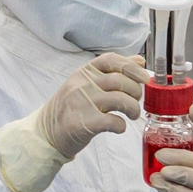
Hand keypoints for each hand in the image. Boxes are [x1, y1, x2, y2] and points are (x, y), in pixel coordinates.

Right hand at [31, 52, 145, 160]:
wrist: (47, 132)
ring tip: (132, 115)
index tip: (144, 78)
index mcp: (84, 72)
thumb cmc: (72, 107)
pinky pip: (115, 121)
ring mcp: (83, 102)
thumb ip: (112, 71)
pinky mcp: (85, 122)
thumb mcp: (87, 83)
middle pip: (121, 81)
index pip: (111, 60)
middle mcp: (82, 84)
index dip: (132, 67)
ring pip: (122, 100)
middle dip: (136, 93)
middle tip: (135, 103)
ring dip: (133, 109)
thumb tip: (140, 60)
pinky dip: (122, 126)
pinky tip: (118, 127)